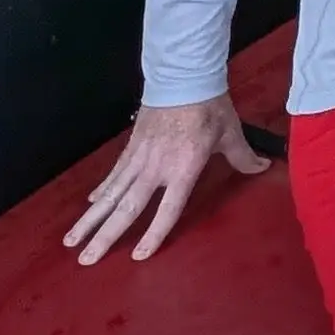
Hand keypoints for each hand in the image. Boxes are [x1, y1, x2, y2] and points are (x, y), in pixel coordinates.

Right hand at [66, 96, 267, 265]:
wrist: (183, 75)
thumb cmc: (209, 106)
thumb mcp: (231, 133)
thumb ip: (243, 157)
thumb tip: (263, 168)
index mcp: (183, 169)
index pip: (167, 210)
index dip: (153, 234)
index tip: (137, 256)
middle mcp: (156, 168)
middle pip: (126, 209)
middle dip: (104, 236)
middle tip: (86, 259)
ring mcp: (139, 158)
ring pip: (110, 195)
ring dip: (90, 218)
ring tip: (72, 240)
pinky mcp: (131, 147)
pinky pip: (113, 175)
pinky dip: (100, 191)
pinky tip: (89, 205)